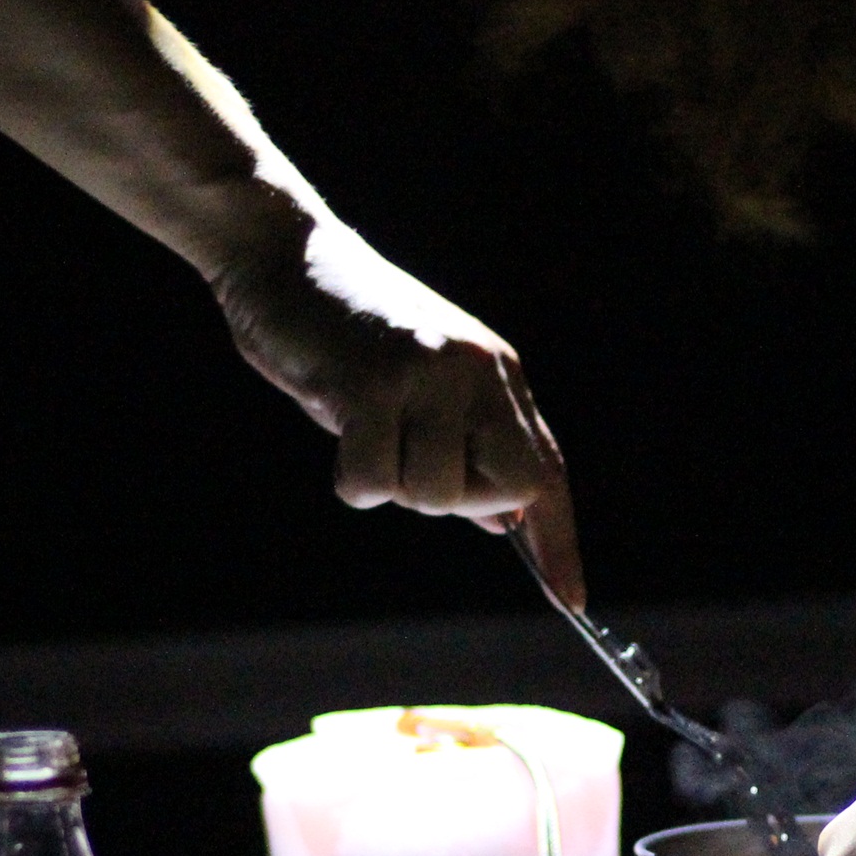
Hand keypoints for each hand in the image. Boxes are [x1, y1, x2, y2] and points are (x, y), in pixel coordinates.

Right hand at [211, 218, 581, 605]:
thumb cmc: (344, 334)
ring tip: (363, 428)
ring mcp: (429, 375)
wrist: (283, 256)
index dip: (559, 540)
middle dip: (456, 501)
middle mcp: (477, 372)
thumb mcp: (423, 388)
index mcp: (497, 375)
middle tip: (405, 458)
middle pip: (507, 490)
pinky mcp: (374, 383)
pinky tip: (338, 426)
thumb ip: (468, 445)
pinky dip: (350, 479)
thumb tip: (507, 518)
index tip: (572, 600)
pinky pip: (373, 482)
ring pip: (434, 494)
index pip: (546, 470)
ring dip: (390, 484)